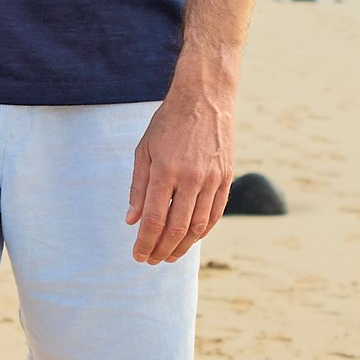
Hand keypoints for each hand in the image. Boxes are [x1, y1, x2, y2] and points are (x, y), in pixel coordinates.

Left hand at [125, 85, 231, 265]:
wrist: (204, 99)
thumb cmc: (168, 124)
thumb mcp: (144, 151)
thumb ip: (138, 188)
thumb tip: (132, 221)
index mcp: (165, 170)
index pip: (154, 219)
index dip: (145, 242)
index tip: (138, 255)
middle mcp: (191, 178)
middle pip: (176, 228)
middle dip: (161, 250)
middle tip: (151, 261)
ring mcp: (212, 179)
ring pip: (198, 225)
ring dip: (182, 246)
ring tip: (169, 256)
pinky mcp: (226, 177)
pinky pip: (215, 213)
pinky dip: (203, 231)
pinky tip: (191, 238)